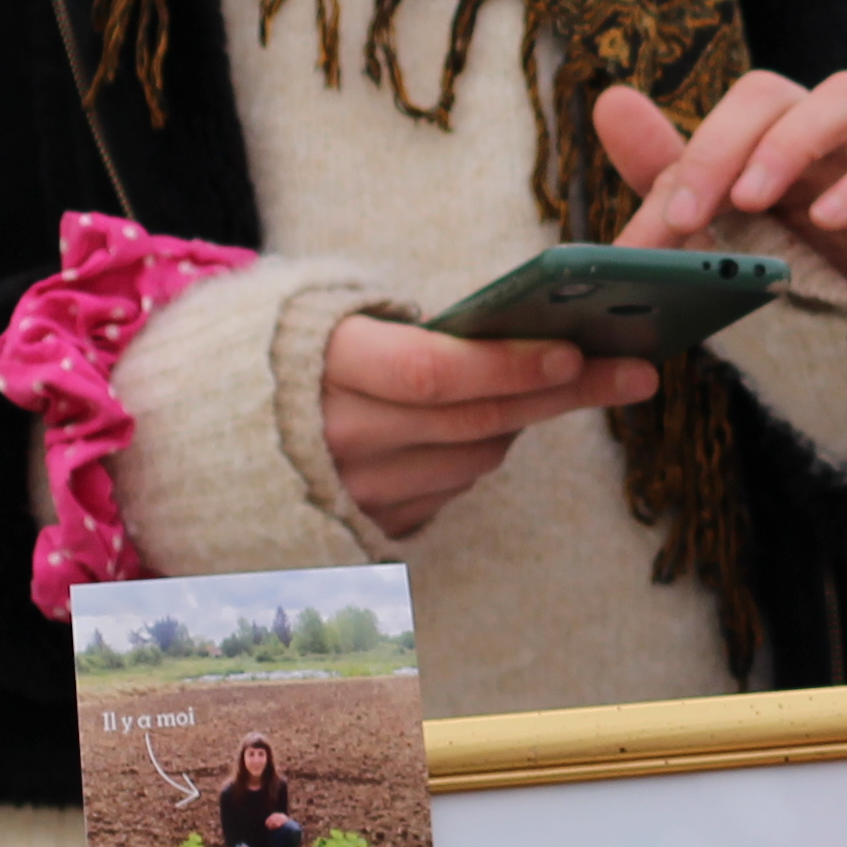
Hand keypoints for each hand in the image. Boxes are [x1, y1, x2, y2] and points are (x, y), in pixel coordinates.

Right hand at [317, 316, 655, 541]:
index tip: (576, 350)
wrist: (213, 429)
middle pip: (473, 421)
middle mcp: (334, 438)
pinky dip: (476, 454)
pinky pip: (452, 491)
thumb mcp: (337, 318)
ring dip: (520, 420)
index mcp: (324, 368)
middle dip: (562, 393)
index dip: (509, 363)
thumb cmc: (295, 352)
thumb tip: (529, 326)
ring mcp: (349, 493)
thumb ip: (417, 327)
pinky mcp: (364, 529)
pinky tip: (484, 423)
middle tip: (632, 371)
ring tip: (547, 382)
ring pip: (474, 459)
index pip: (432, 371)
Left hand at [596, 69, 846, 294]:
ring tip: (753, 200)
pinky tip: (832, 218)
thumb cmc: (810, 250)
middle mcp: (821, 129)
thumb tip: (611, 102)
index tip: (650, 235)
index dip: (681, 170)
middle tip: (690, 216)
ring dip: (790, 142)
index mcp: (769, 134)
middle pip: (769, 93)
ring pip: (846, 96)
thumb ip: (672, 173)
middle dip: (719, 147)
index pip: (718, 122)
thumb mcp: (728, 222)